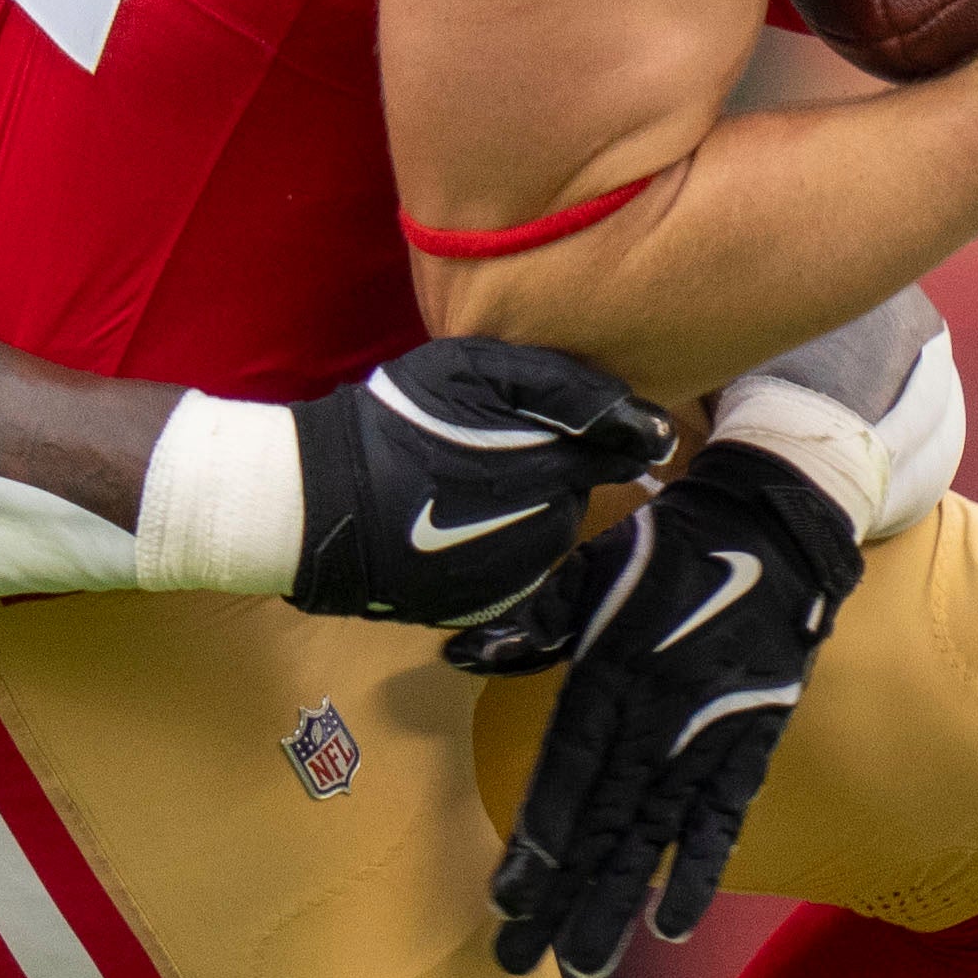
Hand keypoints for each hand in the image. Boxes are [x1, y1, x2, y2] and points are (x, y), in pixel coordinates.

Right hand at [278, 334, 676, 627]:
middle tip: (488, 445)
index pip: (621, 450)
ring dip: (523, 506)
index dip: (602, 431)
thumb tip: (654, 427)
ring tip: (463, 484)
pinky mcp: (485, 607)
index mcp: (561, 471)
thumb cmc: (401, 419)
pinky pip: (512, 569)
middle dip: (551, 467)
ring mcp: (520, 574)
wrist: (323, 500)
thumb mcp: (479, 370)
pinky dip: (494, 546)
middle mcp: (553, 529)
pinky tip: (453, 525)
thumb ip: (571, 390)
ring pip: (546, 529)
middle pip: (578, 490)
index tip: (573, 421)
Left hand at [449, 440, 866, 977]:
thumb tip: (459, 656)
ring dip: (618, 901)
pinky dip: (698, 870)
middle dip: (561, 895)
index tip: (504, 898)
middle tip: (522, 960)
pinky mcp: (754, 741)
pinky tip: (671, 924)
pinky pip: (723, 818)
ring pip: (656, 833)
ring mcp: (711, 732)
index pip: (566, 771)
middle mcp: (660, 712)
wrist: (779, 522)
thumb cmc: (667, 547)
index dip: (536, 839)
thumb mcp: (591, 565)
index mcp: (612, 667)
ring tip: (584, 963)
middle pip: (603, 820)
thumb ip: (530, 619)